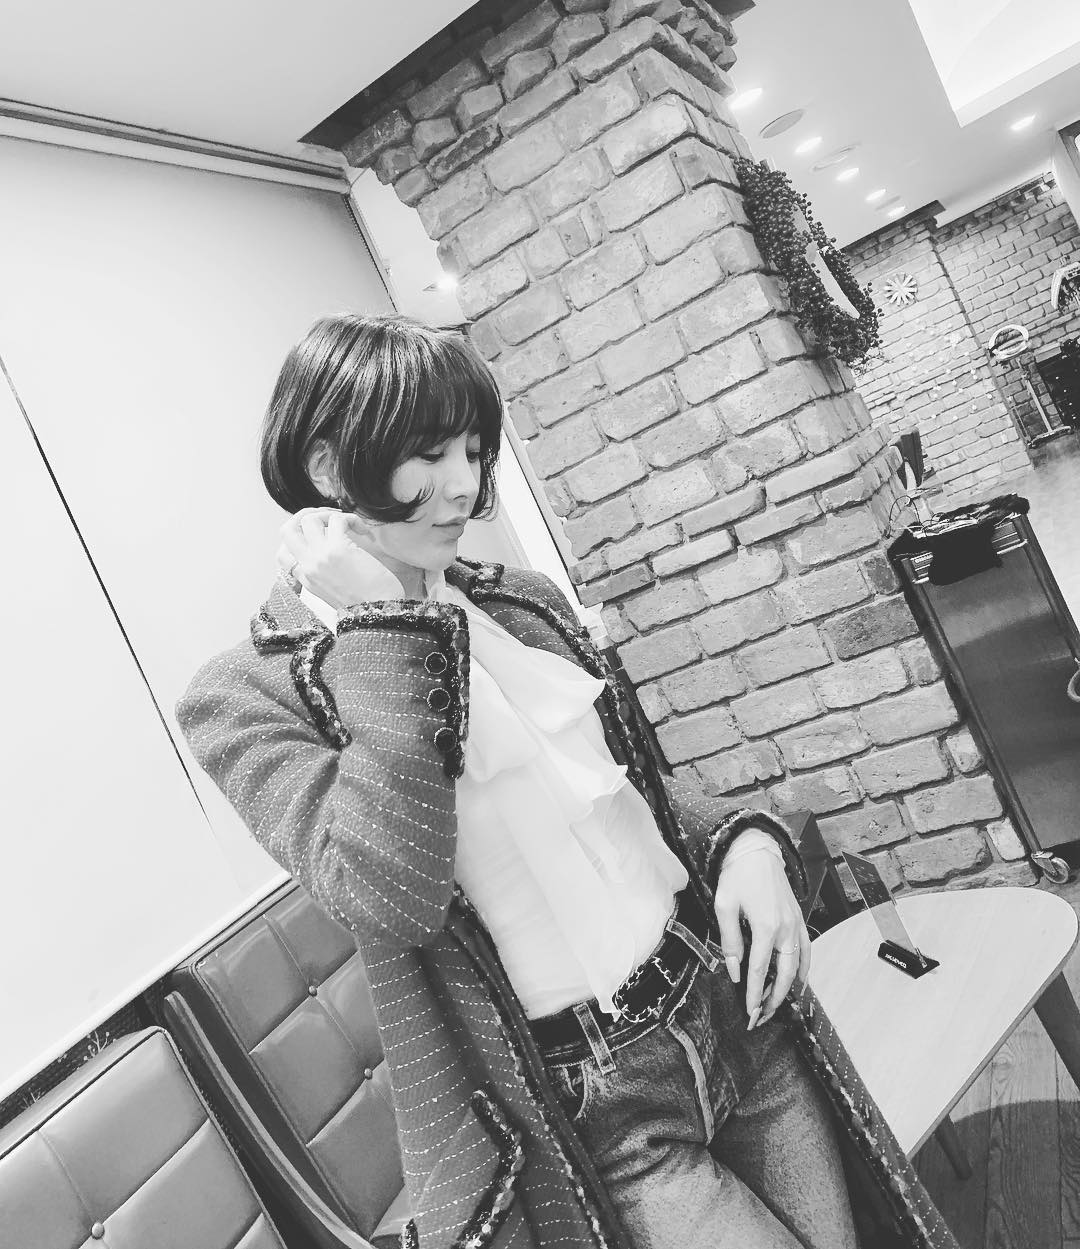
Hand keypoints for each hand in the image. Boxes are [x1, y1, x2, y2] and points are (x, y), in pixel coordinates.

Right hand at [276, 508, 399, 609]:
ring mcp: (320, 557)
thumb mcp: (335, 592)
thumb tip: (330, 547)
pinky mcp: (338, 549)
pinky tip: (364, 531)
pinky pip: (337, 520)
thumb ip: (325, 573)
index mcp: (305, 579)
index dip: (299, 536)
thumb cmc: (367, 603)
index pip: (284, 552)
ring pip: (308, 519)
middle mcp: (308, 567)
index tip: (321, 532)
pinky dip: (352, 518)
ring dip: (329, 515)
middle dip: (305, 515)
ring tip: (348, 523)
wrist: (378, 614)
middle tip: (327, 518)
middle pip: (287, 530)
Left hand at [713, 837, 810, 1029]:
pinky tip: (799, 983)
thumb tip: (735, 970)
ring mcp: (796, 924)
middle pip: (784, 975)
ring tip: (775, 1006)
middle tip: (762, 1017)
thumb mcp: (725, 906)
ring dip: (788, 989)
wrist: (756, 851)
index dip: (755, 995)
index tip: (749, 1012)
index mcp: (766, 926)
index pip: (760, 971)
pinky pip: (807, 951)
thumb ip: (730, 941)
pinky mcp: (799, 919)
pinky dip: (805, 970)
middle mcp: (786, 928)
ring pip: (798, 966)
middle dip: (773, 1000)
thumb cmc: (738, 875)